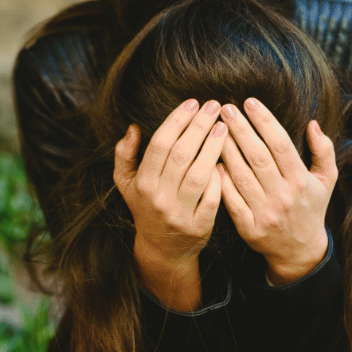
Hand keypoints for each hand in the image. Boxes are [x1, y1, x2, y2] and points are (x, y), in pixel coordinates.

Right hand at [113, 98, 225, 309]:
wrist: (162, 249)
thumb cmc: (146, 207)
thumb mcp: (126, 183)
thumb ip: (124, 155)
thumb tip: (132, 127)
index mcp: (142, 183)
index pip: (160, 145)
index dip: (177, 121)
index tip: (193, 103)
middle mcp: (159, 198)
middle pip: (181, 155)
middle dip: (199, 127)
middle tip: (214, 106)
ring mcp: (179, 214)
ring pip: (198, 174)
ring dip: (213, 148)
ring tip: (224, 127)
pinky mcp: (199, 226)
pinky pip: (212, 198)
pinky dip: (219, 178)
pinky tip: (228, 159)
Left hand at [217, 97, 336, 285]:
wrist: (300, 251)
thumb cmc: (311, 208)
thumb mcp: (326, 180)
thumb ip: (323, 151)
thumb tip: (312, 124)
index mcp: (301, 180)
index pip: (280, 144)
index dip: (264, 121)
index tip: (250, 102)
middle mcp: (283, 195)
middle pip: (258, 156)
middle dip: (240, 130)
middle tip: (225, 108)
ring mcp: (265, 213)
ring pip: (241, 175)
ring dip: (226, 150)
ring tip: (213, 129)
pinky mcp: (249, 227)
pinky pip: (231, 200)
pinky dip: (222, 181)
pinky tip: (212, 162)